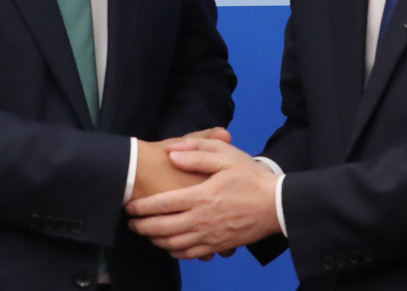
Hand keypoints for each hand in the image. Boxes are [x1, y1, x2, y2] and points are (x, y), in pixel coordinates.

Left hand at [125, 138, 280, 258]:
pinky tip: (169, 245)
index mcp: (201, 196)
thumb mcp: (226, 157)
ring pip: (173, 244)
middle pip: (162, 228)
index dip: (141, 206)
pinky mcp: (218, 245)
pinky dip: (174, 251)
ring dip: (155, 240)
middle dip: (141, 226)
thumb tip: (172, 153)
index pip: (162, 204)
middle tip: (130, 223)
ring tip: (145, 233)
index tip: (129, 205)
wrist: (277, 204)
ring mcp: (210, 236)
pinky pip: (190, 254)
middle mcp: (202, 220)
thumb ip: (197, 153)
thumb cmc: (251, 177)